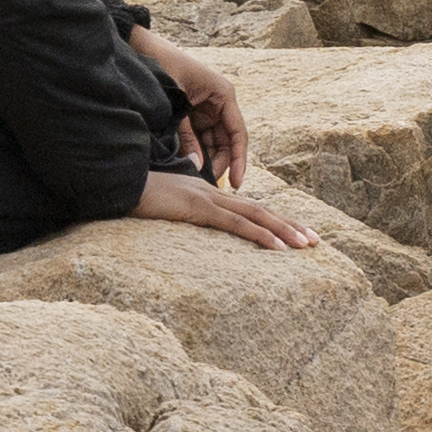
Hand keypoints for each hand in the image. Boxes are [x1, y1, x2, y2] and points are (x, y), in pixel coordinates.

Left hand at [132, 26, 250, 185]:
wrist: (141, 47)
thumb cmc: (162, 67)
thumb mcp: (175, 104)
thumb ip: (185, 135)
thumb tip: (197, 166)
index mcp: (223, 95)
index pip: (238, 134)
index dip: (239, 160)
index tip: (237, 183)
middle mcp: (220, 102)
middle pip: (227, 142)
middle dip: (220, 163)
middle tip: (209, 184)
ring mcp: (207, 108)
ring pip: (213, 142)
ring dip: (207, 159)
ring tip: (198, 177)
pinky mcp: (193, 113)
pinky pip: (200, 136)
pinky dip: (196, 150)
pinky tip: (190, 164)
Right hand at [134, 168, 317, 250]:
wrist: (115, 182)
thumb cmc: (131, 193)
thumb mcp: (159, 203)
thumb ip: (176, 207)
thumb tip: (183, 212)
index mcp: (204, 191)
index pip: (246, 206)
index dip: (273, 219)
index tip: (294, 232)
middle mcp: (211, 191)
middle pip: (260, 208)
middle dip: (290, 225)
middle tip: (316, 240)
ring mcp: (206, 198)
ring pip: (256, 214)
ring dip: (285, 231)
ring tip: (307, 245)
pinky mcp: (198, 208)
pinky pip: (236, 224)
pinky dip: (260, 235)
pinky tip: (279, 249)